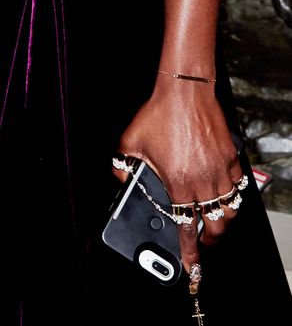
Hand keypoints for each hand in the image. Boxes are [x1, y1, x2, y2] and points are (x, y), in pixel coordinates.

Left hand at [115, 78, 242, 275]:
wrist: (185, 92)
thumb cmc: (159, 114)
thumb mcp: (129, 142)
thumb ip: (122, 167)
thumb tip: (122, 182)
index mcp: (179, 184)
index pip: (187, 228)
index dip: (191, 253)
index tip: (192, 268)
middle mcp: (204, 182)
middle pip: (216, 226)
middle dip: (209, 239)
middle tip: (200, 239)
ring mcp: (221, 172)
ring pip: (230, 211)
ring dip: (222, 221)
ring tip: (211, 220)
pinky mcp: (231, 160)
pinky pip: (238, 188)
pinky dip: (232, 197)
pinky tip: (221, 193)